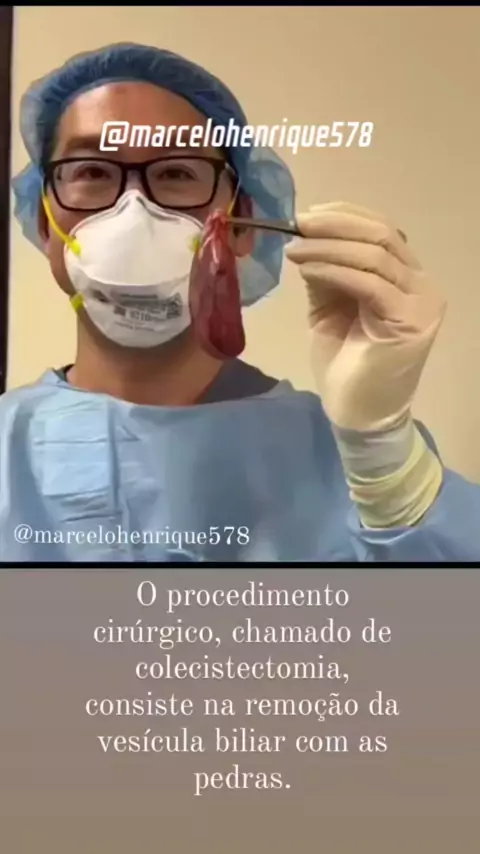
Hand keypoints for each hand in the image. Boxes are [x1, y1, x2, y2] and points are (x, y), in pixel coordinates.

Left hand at [285, 202, 445, 431]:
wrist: (358, 414)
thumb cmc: (346, 365)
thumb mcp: (331, 308)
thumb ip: (328, 274)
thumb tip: (309, 238)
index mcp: (407, 279)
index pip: (382, 231)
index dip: (346, 216)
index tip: (308, 213)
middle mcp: (422, 285)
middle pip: (382, 235)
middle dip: (336, 224)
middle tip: (299, 223)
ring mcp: (420, 302)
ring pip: (375, 255)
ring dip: (329, 246)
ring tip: (295, 246)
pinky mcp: (409, 320)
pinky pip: (368, 283)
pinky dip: (334, 270)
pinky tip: (307, 268)